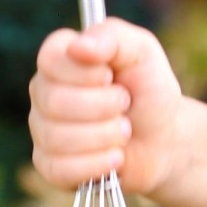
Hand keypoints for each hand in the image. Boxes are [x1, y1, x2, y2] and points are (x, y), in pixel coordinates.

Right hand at [28, 19, 183, 196]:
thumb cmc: (149, 91)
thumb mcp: (142, 52)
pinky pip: (60, 169)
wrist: (164, 139)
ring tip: (124, 131)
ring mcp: (42, 130)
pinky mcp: (50, 165)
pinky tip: (116, 158)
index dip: (88, 73)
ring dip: (106, 136)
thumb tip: (79, 46)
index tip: (113, 76)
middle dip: (105, 107)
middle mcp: (44, 92)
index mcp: (60, 59)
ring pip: (58, 138)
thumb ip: (113, 37)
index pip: (50, 60)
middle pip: (54, 102)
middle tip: (126, 105)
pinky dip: (98, 165)